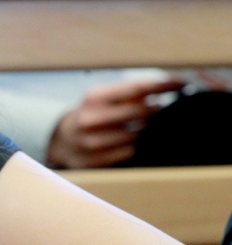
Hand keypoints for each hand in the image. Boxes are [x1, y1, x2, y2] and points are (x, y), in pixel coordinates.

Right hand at [46, 78, 184, 168]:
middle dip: (155, 109)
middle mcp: (90, 119)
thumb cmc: (92, 115)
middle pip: (141, 112)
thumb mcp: (103, 97)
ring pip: (137, 134)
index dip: (163, 85)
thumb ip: (131, 92)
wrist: (62, 141)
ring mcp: (90, 142)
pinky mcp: (93, 161)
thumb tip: (170, 85)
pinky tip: (130, 141)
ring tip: (140, 126)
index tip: (182, 83)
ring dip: (145, 129)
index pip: (137, 88)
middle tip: (160, 109)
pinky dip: (134, 146)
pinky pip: (129, 152)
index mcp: (93, 98)